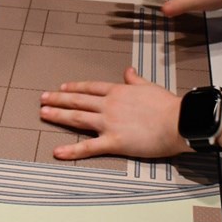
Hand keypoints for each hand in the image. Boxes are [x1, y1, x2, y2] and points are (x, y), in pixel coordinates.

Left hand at [40, 67, 190, 159]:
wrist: (179, 121)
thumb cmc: (168, 105)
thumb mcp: (150, 86)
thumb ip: (135, 80)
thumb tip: (128, 70)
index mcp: (119, 91)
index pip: (90, 88)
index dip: (74, 88)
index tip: (62, 88)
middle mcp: (109, 105)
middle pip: (78, 101)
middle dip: (58, 100)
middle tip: (42, 99)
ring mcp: (109, 123)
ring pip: (77, 119)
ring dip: (58, 116)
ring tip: (43, 114)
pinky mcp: (114, 142)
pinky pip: (88, 147)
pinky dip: (72, 150)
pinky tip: (58, 151)